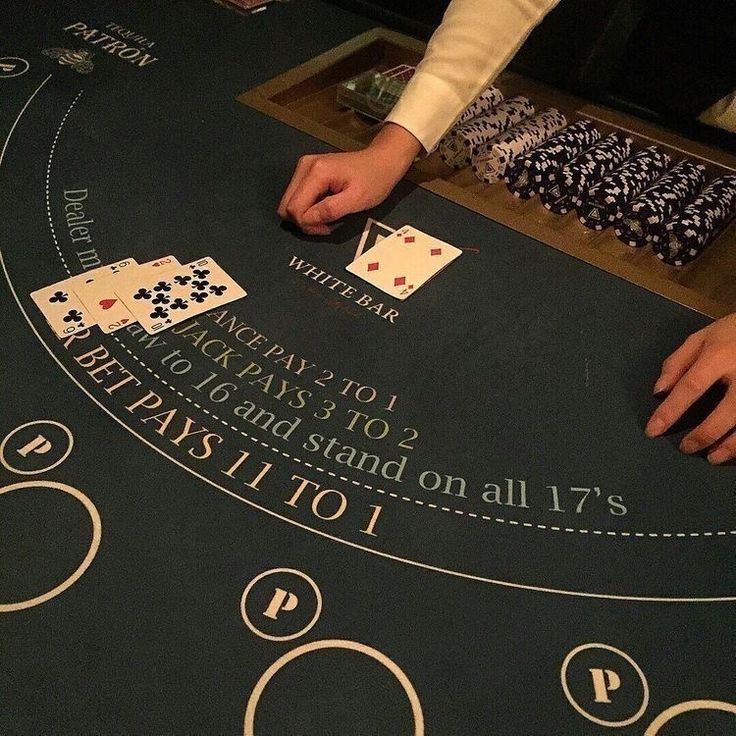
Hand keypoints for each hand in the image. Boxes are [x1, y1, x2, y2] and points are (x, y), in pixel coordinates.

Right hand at [277, 123, 421, 234]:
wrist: (382, 160)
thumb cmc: (374, 180)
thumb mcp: (356, 199)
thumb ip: (330, 210)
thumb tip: (307, 221)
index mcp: (315, 172)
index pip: (294, 208)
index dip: (307, 225)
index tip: (328, 228)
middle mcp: (304, 166)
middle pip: (286, 206)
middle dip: (304, 221)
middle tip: (326, 225)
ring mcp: (304, 167)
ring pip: (290, 202)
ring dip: (306, 216)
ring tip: (327, 217)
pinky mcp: (306, 170)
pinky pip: (297, 197)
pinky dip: (308, 208)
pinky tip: (324, 208)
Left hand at [646, 313, 735, 462]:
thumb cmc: (735, 332)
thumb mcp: (702, 337)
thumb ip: (678, 363)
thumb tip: (658, 391)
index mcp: (720, 355)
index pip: (690, 386)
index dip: (670, 411)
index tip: (653, 430)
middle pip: (725, 413)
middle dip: (703, 435)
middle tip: (686, 448)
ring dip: (731, 446)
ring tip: (713, 458)